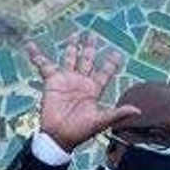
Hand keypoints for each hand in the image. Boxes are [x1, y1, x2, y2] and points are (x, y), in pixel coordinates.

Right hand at [25, 33, 140, 152]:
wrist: (59, 135)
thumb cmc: (80, 130)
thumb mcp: (101, 121)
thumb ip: (117, 113)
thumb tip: (138, 111)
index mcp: (93, 89)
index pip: (104, 72)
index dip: (110, 63)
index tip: (117, 53)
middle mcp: (81, 82)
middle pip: (87, 60)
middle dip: (90, 48)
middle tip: (92, 35)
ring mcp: (66, 80)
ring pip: (70, 58)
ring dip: (72, 46)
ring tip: (75, 34)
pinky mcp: (52, 81)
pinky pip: (43, 65)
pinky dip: (37, 55)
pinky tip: (31, 44)